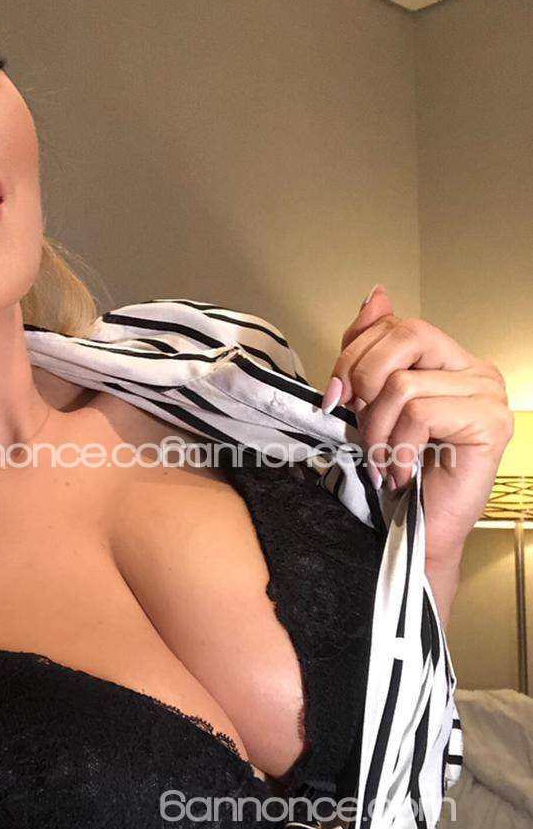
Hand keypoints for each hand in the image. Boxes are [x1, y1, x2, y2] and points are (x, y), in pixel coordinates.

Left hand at [320, 284, 513, 567]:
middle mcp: (475, 371)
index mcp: (448, 361)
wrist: (416, 532)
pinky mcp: (491, 424)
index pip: (397, 325)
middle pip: (407, 335)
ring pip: (404, 384)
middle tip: (356, 422)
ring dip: (377, 431)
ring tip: (383, 461)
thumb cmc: (397, 474)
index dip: (355, 354)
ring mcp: (488, 395)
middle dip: (362, 379)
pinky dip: (398, 449)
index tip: (336, 397)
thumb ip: (370, 351)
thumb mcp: (370, 405)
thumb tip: (376, 295)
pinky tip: (402, 472)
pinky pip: (421, 414)